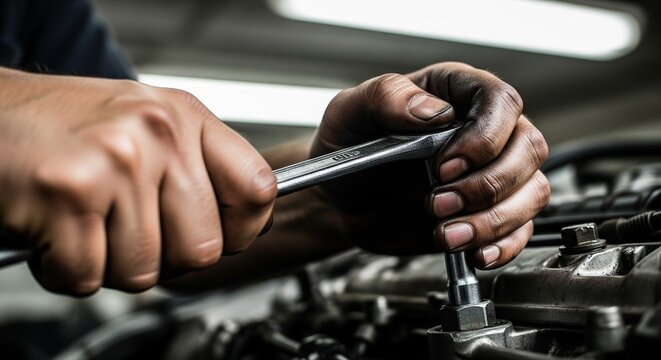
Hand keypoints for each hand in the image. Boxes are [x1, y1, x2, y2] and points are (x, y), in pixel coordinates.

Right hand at [0, 68, 275, 294]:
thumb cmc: (68, 126)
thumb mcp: (149, 126)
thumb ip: (198, 168)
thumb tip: (244, 223)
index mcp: (185, 118)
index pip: (258, 191)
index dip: (241, 230)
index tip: (217, 233)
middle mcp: (158, 134)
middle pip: (203, 249)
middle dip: (163, 258)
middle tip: (128, 231)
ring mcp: (117, 161)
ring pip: (144, 271)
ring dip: (109, 263)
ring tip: (88, 223)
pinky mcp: (70, 193)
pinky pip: (89, 276)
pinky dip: (67, 269)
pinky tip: (58, 232)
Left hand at [312, 62, 549, 267]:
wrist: (340, 197)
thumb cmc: (348, 145)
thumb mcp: (350, 110)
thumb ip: (387, 97)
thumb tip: (432, 111)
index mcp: (455, 92)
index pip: (501, 102)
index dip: (484, 137)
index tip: (444, 166)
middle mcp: (483, 130)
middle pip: (529, 148)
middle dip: (487, 184)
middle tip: (438, 203)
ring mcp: (489, 173)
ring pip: (532, 192)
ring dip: (493, 220)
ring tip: (445, 234)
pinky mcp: (486, 213)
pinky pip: (521, 230)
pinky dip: (503, 246)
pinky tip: (474, 252)